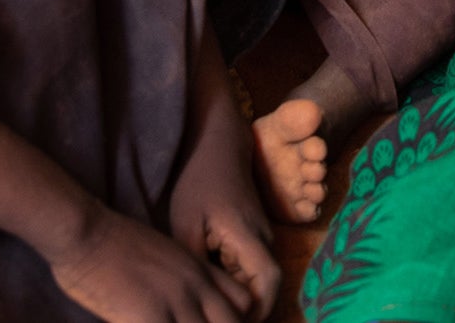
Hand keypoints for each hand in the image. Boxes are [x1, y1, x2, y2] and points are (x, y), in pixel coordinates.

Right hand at [48, 208, 253, 322]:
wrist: (86, 232)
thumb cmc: (113, 243)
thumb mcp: (163, 253)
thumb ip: (180, 278)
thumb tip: (182, 306)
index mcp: (198, 268)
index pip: (243, 301)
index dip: (234, 320)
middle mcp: (195, 285)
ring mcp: (175, 301)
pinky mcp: (150, 317)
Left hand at [168, 157, 278, 319]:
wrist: (218, 148)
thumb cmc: (199, 184)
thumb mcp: (186, 224)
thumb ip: (195, 262)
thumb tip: (199, 296)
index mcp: (247, 236)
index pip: (268, 283)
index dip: (258, 311)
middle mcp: (264, 238)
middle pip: (267, 288)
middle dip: (249, 311)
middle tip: (220, 320)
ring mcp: (263, 235)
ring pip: (260, 279)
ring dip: (243, 297)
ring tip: (215, 308)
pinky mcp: (256, 234)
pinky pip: (253, 267)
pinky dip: (239, 283)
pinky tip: (215, 286)